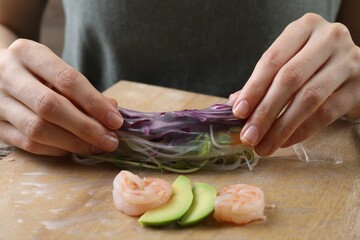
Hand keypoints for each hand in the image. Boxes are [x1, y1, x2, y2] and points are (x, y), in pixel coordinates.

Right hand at [0, 39, 122, 155]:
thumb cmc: (36, 72)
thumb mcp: (57, 69)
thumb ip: (83, 89)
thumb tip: (111, 111)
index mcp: (27, 53)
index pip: (67, 79)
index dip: (94, 103)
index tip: (116, 121)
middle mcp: (6, 74)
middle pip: (50, 106)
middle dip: (86, 127)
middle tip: (110, 141)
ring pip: (37, 129)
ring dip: (73, 142)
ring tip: (96, 147)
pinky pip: (27, 144)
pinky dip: (55, 149)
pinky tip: (74, 149)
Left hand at [231, 13, 359, 155]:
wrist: (355, 67)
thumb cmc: (313, 64)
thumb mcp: (289, 61)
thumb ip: (264, 81)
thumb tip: (233, 107)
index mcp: (304, 27)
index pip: (272, 59)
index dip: (253, 88)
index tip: (238, 113)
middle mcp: (329, 38)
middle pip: (289, 78)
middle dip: (265, 111)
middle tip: (249, 136)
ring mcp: (348, 61)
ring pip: (309, 97)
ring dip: (282, 127)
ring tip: (264, 146)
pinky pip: (327, 112)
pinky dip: (303, 130)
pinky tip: (286, 141)